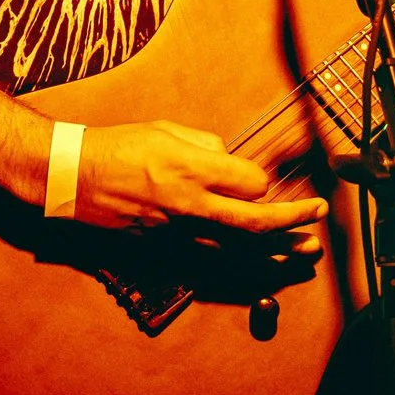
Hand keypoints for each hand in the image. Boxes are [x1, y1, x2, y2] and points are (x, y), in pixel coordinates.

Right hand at [71, 120, 325, 254]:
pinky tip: (263, 265)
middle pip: (255, 222)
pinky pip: (214, 260)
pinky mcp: (166, 249)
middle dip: (294, 219)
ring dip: (278, 251)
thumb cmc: (119, 146)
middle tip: (319, 214)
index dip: (262, 182)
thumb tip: (230, 162)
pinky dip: (244, 263)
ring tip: (306, 250)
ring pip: (239, 249)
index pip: (250, 183)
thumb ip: (206, 146)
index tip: (262, 180)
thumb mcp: (167, 130)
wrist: (75, 178)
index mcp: (191, 169)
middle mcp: (190, 205)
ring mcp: (178, 232)